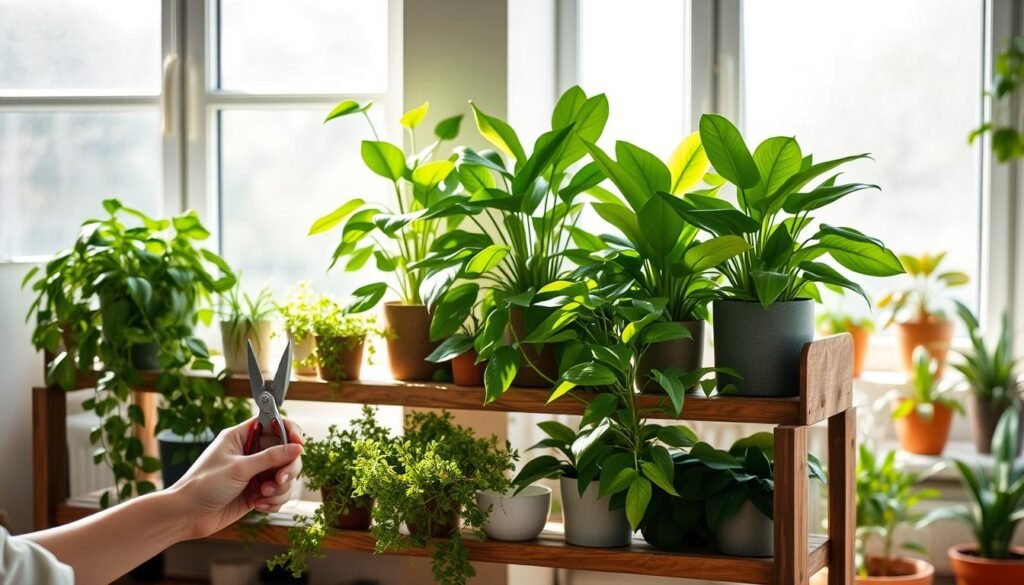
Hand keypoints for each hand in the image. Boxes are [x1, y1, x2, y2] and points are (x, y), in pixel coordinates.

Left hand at [168, 417, 303, 539]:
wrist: (186, 516)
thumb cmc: (203, 485)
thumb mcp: (239, 468)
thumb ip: (270, 457)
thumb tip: (297, 448)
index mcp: (242, 437)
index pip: (274, 424)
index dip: (290, 431)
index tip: (299, 444)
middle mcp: (251, 453)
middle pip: (286, 452)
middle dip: (288, 468)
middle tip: (280, 479)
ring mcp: (255, 473)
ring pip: (285, 475)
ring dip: (280, 488)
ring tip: (262, 496)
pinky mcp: (257, 493)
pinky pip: (279, 493)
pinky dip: (274, 501)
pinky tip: (259, 506)